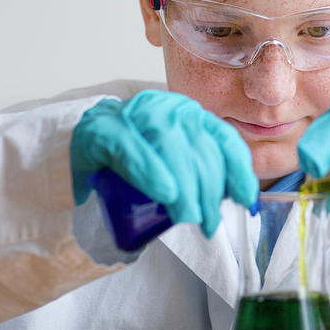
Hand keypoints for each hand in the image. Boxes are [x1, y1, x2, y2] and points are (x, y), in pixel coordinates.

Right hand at [70, 89, 257, 236]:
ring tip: (188, 216)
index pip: (224, 140)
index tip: (246, 202)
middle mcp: (166, 107)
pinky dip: (152, 171)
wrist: (84, 148)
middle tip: (208, 223)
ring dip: (185, 188)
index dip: (240, 173)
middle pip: (200, 149)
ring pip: (171, 148)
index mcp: (190, 114)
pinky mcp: (103, 129)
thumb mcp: (177, 162)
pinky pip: (132, 149)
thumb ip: (203, 171)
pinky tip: (166, 192)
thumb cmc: (136, 161)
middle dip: (210, 192)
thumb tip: (241, 198)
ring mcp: (133, 114)